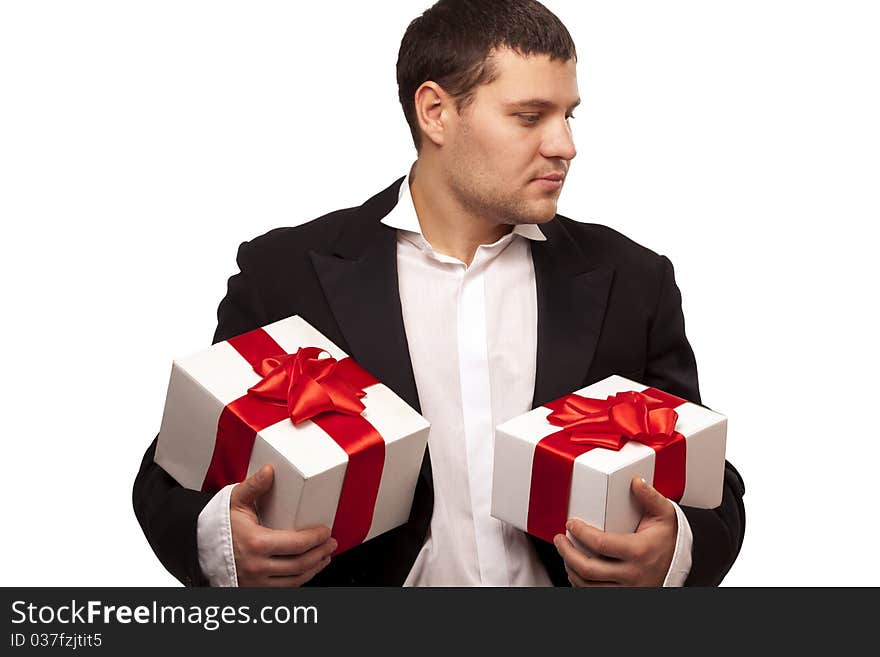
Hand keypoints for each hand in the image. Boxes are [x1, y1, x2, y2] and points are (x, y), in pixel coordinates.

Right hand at [230, 464, 335, 586]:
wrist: (200, 546)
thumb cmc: (219, 524)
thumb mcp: (236, 500)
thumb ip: (255, 484)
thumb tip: (270, 470)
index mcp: (255, 543)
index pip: (296, 544)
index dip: (316, 538)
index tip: (326, 531)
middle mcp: (256, 566)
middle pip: (300, 564)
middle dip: (321, 553)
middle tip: (330, 542)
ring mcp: (255, 581)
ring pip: (295, 580)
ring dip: (315, 568)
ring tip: (324, 556)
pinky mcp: (254, 589)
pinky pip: (285, 588)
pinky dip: (301, 579)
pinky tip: (308, 569)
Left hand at [553, 476, 677, 586]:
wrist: (679, 565)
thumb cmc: (666, 539)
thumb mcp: (664, 515)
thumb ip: (650, 497)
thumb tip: (636, 482)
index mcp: (639, 551)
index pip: (601, 544)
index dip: (581, 533)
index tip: (571, 524)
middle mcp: (632, 574)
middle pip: (588, 568)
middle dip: (567, 552)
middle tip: (560, 539)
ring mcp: (627, 589)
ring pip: (587, 585)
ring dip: (570, 568)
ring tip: (564, 553)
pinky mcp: (623, 596)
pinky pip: (593, 594)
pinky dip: (579, 583)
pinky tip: (575, 570)